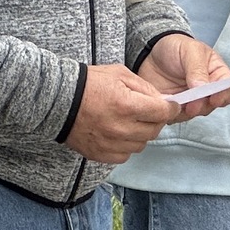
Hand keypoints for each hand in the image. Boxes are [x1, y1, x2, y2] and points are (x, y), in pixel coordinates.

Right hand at [63, 64, 179, 164]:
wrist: (58, 101)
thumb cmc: (88, 84)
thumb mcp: (120, 74)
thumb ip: (145, 87)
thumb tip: (162, 101)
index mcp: (127, 106)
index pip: (163, 113)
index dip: (171, 108)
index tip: (171, 106)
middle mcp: (121, 128)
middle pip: (154, 131)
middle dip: (156, 120)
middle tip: (150, 112)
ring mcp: (110, 144)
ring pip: (141, 145)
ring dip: (142, 134)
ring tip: (132, 121)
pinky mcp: (100, 154)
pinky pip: (125, 155)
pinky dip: (127, 146)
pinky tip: (120, 133)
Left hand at [133, 34, 229, 121]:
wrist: (152, 53)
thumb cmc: (177, 47)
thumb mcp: (190, 51)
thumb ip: (197, 69)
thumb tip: (202, 87)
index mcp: (217, 74)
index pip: (229, 90)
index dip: (224, 97)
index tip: (213, 99)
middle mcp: (207, 91)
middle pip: (212, 106)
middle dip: (202, 106)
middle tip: (190, 105)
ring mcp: (191, 100)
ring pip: (195, 114)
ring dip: (186, 112)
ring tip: (174, 102)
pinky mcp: (176, 107)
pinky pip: (177, 116)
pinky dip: (172, 113)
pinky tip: (164, 103)